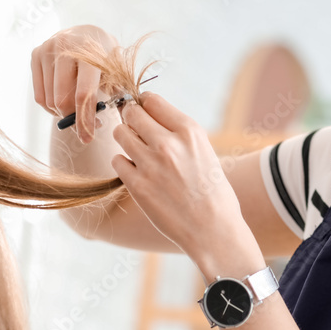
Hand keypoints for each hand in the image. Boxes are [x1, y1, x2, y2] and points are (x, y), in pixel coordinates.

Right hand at [31, 24, 119, 143]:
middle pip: (62, 100)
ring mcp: (47, 49)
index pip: (83, 93)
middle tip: (87, 126)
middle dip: (74, 119)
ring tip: (78, 110)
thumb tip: (119, 114)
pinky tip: (65, 103)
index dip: (84, 119)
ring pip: (49, 100)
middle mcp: (65, 47)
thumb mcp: (117, 69)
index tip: (88, 138)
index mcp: (89, 52)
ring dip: (63, 114)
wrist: (88, 33)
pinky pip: (39, 95)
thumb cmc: (106, 56)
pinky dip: (51, 107)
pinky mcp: (36, 54)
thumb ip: (117, 91)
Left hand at [110, 92, 251, 263]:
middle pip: (132, 113)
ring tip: (139, 154)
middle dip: (131, 119)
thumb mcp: (205, 152)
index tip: (144, 112)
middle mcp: (169, 143)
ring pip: (120, 134)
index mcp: (190, 131)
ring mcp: (150, 164)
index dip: (144, 104)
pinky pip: (117, 161)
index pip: (152, 100)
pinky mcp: (137, 185)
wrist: (213, 229)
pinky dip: (124, 165)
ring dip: (126, 141)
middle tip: (137, 131)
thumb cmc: (213, 192)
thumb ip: (180, 135)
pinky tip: (139, 174)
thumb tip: (152, 119)